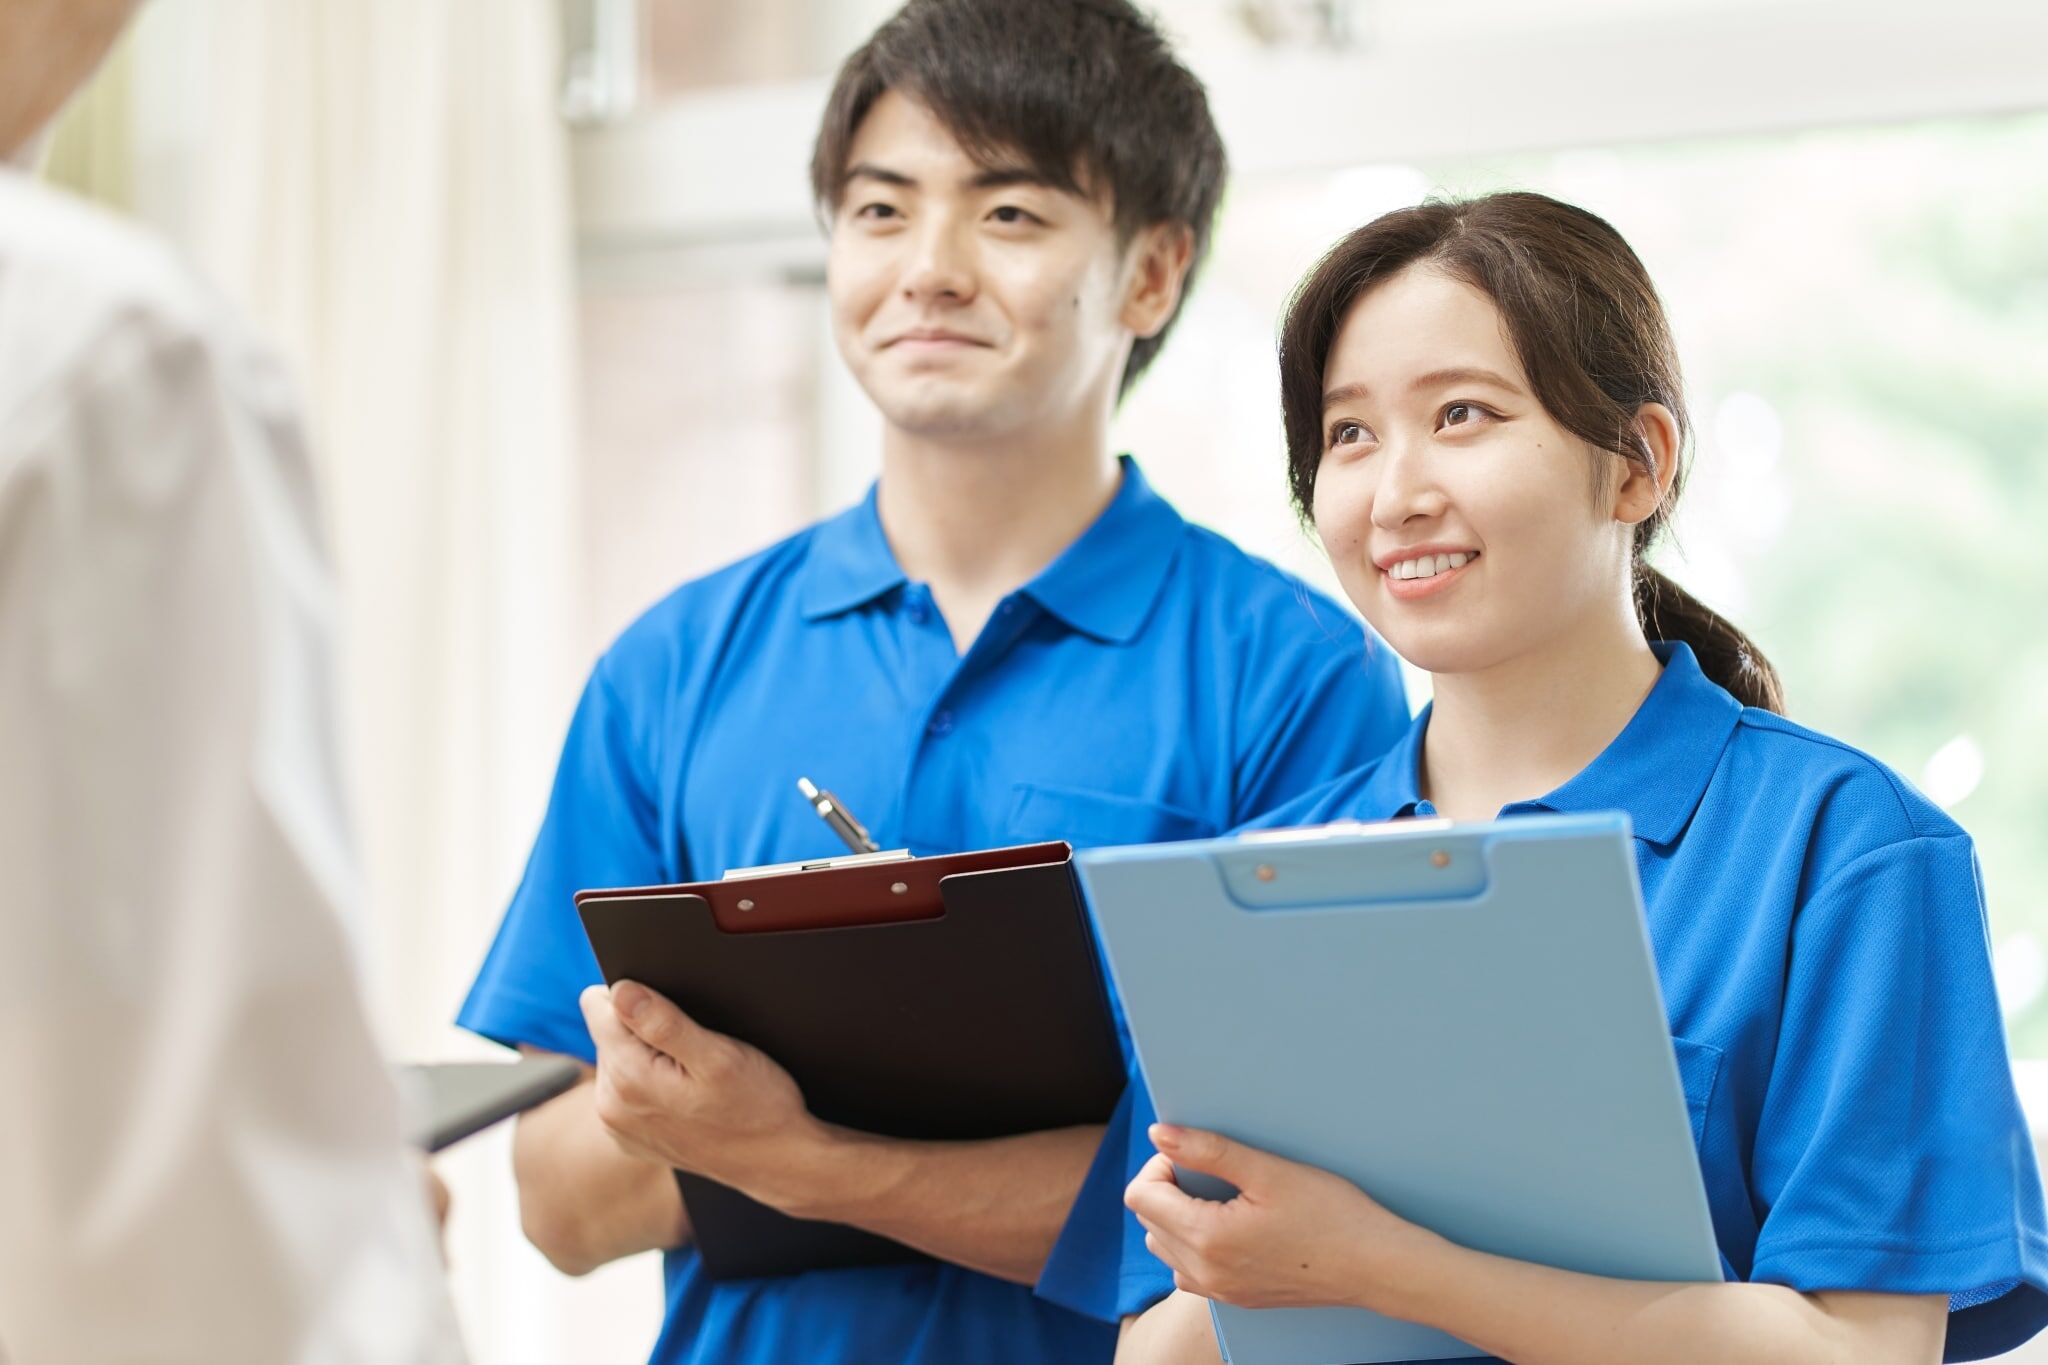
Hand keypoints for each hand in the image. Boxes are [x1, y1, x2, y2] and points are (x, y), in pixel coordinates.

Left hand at [579, 981, 825, 1203]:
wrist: (777, 1161)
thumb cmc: (758, 1107)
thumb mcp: (720, 1057)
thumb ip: (664, 1023)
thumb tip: (620, 992)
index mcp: (629, 1080)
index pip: (598, 1007)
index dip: (638, 998)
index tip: (674, 1017)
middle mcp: (612, 1106)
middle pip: (609, 1033)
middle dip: (646, 1032)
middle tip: (695, 1054)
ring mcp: (619, 1126)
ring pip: (618, 1059)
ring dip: (649, 1058)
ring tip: (694, 1077)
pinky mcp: (630, 1137)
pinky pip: (628, 1089)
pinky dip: (653, 1084)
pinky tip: (687, 1097)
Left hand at [1123, 1124, 1441, 1313]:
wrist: (1375, 1265)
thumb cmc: (1331, 1213)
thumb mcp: (1268, 1171)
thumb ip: (1207, 1150)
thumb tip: (1159, 1134)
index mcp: (1208, 1238)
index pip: (1140, 1196)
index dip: (1160, 1165)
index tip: (1195, 1155)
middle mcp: (1206, 1272)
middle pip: (1148, 1220)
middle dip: (1168, 1188)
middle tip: (1213, 1171)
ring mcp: (1221, 1291)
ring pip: (1165, 1247)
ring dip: (1177, 1217)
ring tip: (1222, 1197)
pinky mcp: (1237, 1298)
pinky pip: (1189, 1270)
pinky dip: (1194, 1244)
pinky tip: (1230, 1225)